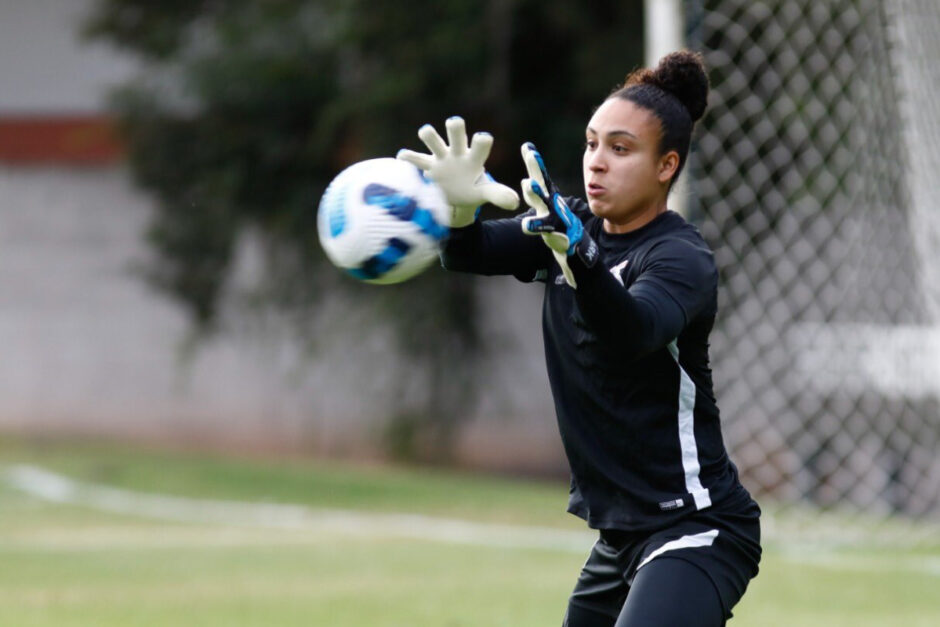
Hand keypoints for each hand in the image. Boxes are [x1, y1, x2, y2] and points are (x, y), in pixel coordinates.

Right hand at [397, 116, 518, 226]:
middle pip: (455, 131)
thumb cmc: (472, 189)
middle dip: (455, 126)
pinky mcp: (426, 167)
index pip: (480, 143)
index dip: (481, 140)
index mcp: (474, 157)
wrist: (454, 195)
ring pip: (432, 139)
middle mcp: (457, 152)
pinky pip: (415, 159)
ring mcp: (440, 158)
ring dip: (429, 134)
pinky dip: (408, 158)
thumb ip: (499, 195)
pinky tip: (402, 158)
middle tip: (454, 123)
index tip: (482, 138)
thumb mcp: (485, 192)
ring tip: (426, 133)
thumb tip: (515, 202)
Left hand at [519, 142, 595, 287]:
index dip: (534, 162)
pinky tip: (527, 225)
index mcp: (550, 200)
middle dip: (537, 170)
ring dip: (537, 194)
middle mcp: (554, 207)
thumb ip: (538, 195)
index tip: (527, 146)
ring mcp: (557, 220)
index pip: (541, 178)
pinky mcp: (559, 237)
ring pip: (545, 204)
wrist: (580, 252)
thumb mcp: (548, 212)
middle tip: (530, 155)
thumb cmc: (561, 229)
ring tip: (527, 183)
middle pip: (543, 185)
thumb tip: (527, 179)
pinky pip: (548, 231)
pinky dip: (539, 227)